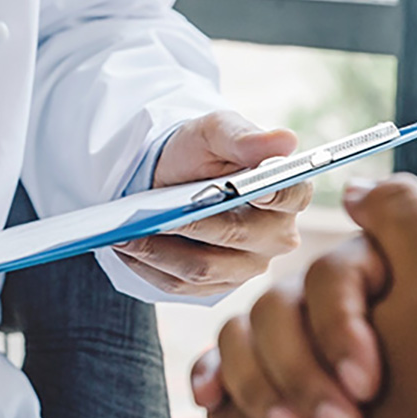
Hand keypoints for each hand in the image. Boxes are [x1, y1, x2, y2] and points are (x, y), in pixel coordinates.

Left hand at [114, 111, 311, 296]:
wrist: (171, 176)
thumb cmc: (200, 151)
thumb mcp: (215, 132)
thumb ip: (244, 137)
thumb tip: (284, 141)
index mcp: (287, 194)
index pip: (291, 195)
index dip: (274, 195)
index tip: (253, 191)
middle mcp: (275, 236)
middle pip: (235, 236)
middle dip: (191, 225)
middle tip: (153, 217)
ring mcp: (246, 266)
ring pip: (203, 268)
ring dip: (160, 252)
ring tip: (125, 236)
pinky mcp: (215, 285)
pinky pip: (180, 285)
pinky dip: (150, 268)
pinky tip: (126, 251)